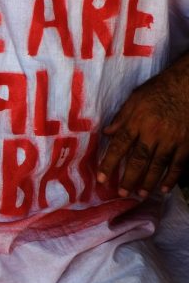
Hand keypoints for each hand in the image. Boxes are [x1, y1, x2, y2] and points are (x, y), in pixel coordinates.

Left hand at [98, 69, 188, 196]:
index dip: (109, 164)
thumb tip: (106, 133)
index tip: (101, 179)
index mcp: (137, 121)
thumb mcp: (135, 98)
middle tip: (122, 193)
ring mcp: (172, 139)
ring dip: (149, 181)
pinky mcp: (187, 142)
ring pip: (158, 165)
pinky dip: (172, 177)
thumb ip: (121, 118)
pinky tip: (164, 188)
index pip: (119, 146)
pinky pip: (179, 163)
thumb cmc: (160, 88)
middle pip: (139, 159)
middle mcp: (153, 132)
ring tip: (141, 194)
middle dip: (129, 178)